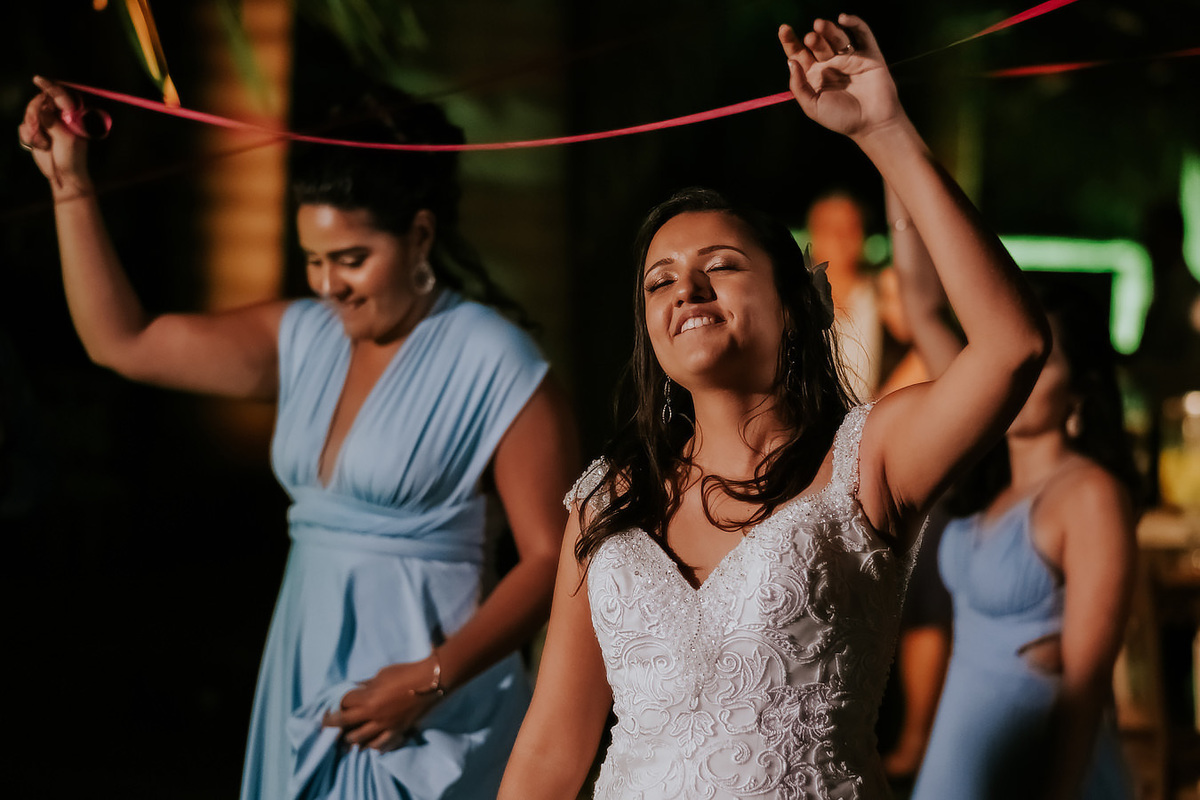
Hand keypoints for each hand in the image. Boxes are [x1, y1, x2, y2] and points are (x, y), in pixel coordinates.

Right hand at [18, 76, 92, 195]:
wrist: (64, 176)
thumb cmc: (72, 159)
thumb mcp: (66, 140)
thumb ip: (54, 123)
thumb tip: (43, 109)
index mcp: (71, 116)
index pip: (60, 95)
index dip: (49, 86)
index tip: (37, 79)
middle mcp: (58, 116)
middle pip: (39, 102)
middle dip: (35, 114)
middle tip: (39, 130)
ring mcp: (46, 123)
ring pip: (29, 114)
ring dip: (33, 130)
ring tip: (43, 143)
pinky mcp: (35, 131)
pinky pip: (24, 127)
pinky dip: (29, 136)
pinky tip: (39, 146)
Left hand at [323, 656, 442, 750]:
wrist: (430, 682)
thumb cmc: (405, 673)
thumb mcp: (382, 675)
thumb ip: (368, 686)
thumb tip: (358, 690)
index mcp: (368, 699)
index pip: (344, 704)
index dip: (337, 704)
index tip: (333, 705)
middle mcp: (373, 715)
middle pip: (346, 724)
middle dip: (334, 725)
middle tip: (327, 726)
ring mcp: (385, 726)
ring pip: (360, 739)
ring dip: (351, 738)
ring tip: (347, 739)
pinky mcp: (397, 731)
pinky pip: (381, 744)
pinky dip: (372, 746)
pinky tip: (369, 746)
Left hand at [778, 15, 903, 140]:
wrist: (871, 124)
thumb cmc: (840, 118)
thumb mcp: (812, 106)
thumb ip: (799, 86)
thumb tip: (790, 61)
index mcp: (814, 75)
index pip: (799, 54)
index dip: (790, 42)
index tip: (783, 30)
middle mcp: (830, 64)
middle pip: (818, 44)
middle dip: (813, 38)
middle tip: (810, 38)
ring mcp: (850, 58)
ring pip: (837, 37)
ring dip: (828, 30)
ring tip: (820, 25)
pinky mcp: (869, 54)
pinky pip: (862, 34)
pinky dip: (854, 23)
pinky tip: (844, 19)